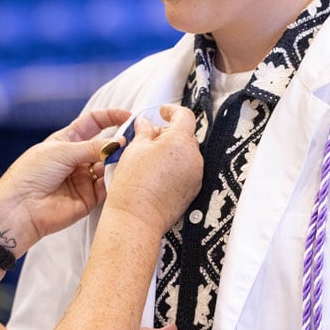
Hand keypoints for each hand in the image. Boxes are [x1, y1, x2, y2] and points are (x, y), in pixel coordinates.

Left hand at [0, 108, 130, 256]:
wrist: (21, 208)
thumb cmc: (32, 173)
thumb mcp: (62, 151)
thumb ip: (92, 147)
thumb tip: (120, 141)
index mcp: (66, 141)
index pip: (92, 123)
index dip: (110, 117)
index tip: (129, 116)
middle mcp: (77, 159)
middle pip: (105, 145)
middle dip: (119, 141)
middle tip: (133, 139)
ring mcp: (84, 178)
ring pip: (109, 166)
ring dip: (118, 161)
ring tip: (125, 158)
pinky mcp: (89, 198)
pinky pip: (108, 187)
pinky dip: (116, 180)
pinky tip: (120, 175)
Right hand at [106, 104, 202, 234]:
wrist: (137, 218)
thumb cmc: (133, 184)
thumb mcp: (134, 149)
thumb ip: (144, 132)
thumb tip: (145, 124)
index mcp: (180, 142)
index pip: (184, 116)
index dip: (172, 110)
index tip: (162, 111)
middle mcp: (194, 157)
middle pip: (185, 136)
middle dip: (168, 133)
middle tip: (147, 139)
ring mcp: (196, 175)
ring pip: (186, 154)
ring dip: (171, 151)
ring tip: (149, 159)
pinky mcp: (193, 190)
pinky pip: (187, 170)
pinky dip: (175, 167)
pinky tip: (156, 174)